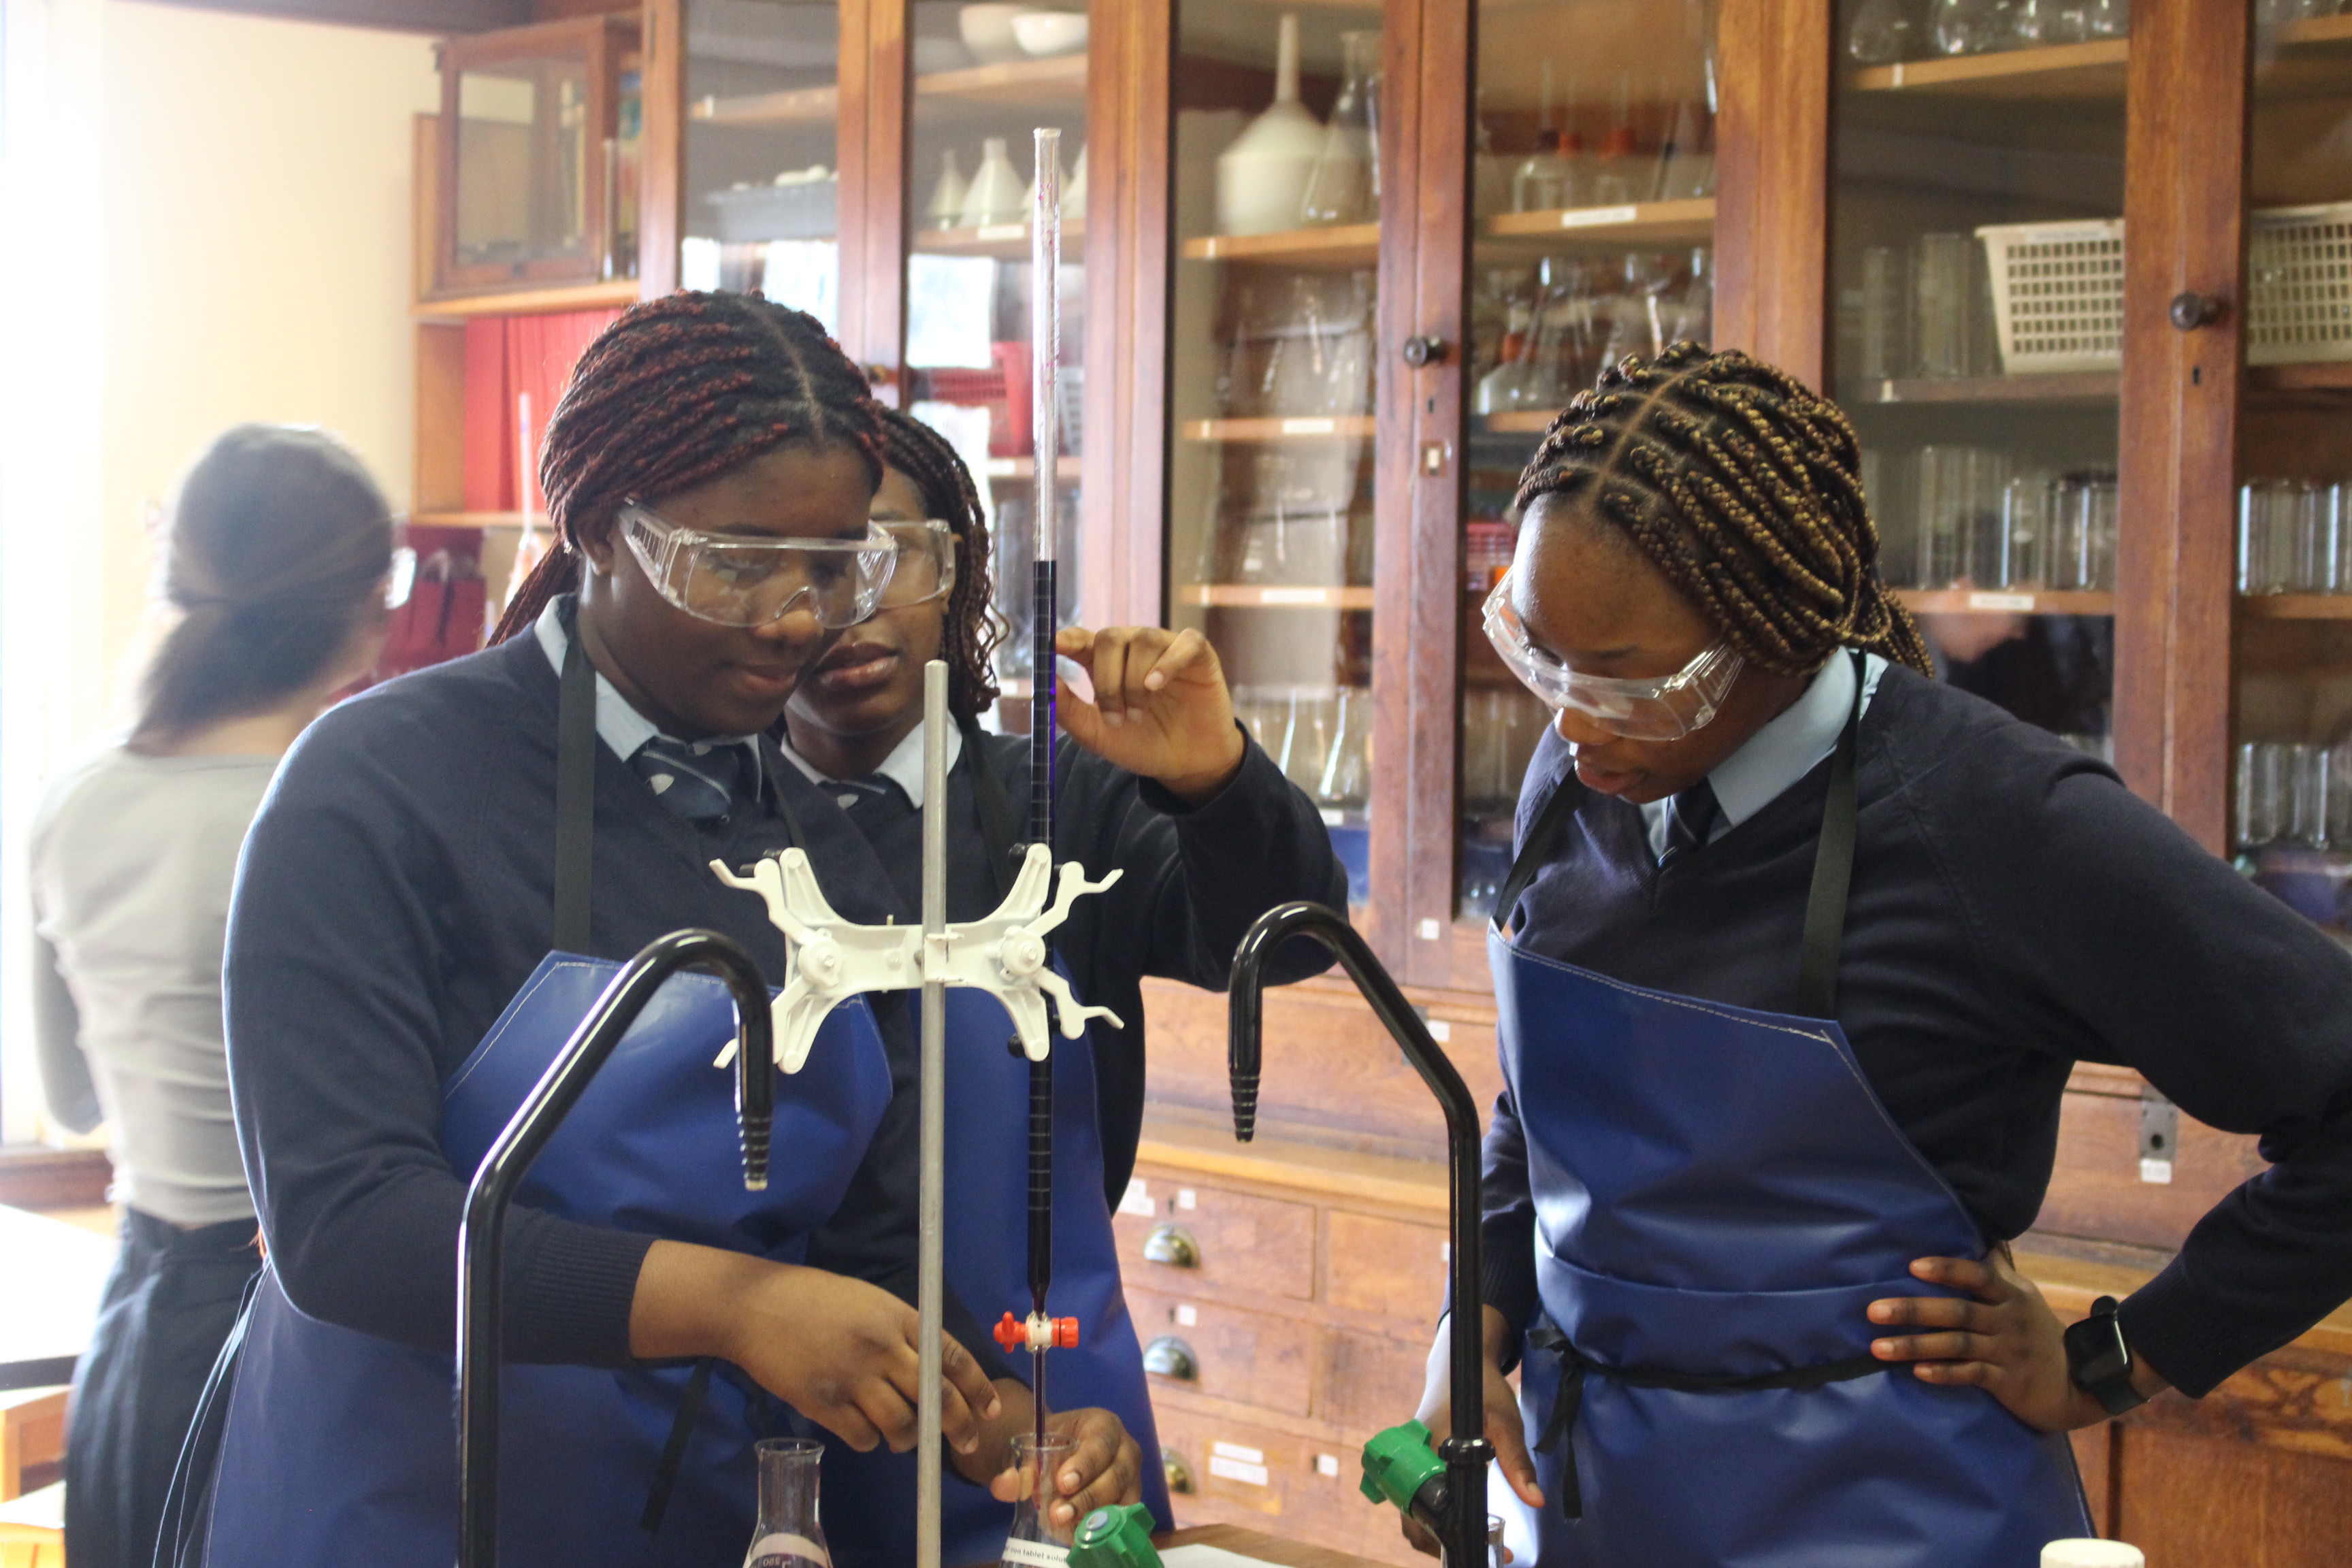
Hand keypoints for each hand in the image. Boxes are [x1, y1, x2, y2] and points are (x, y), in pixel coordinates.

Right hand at [629, 1242, 1001, 1453]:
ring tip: (900, 1436)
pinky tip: (860, 1430)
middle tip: (965, 1445)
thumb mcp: (868, 1301)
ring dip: (907, 1439)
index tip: (991, 1410)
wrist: (755, 1307)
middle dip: (958, 1426)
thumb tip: (932, 1370)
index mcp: (899, 1317)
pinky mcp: (825, 1403)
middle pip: (936, 1398)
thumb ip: (901, 1332)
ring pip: (902, 1426)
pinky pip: (863, 1438)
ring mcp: (854, 1377)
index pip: (952, 1357)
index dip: (977, 1388)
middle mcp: (883, 1348)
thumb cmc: (812, 1299)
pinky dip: (868, 1441)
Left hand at [976, 1401, 1144, 1528]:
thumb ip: (1018, 1467)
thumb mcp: (1031, 1448)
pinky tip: (1079, 1533)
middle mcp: (1125, 1449)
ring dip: (1095, 1516)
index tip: (1063, 1483)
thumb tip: (1003, 1484)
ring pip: (1124, 1498)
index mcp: (1103, 1425)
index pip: (1100, 1443)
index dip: (1085, 1464)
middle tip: (1058, 1514)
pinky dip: (1104, 1526)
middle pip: (1116, 1474)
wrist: (1057, 1452)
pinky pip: (1124, 1516)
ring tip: (1065, 1527)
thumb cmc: (1049, 1445)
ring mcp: (1132, 1476)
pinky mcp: (1131, 1499)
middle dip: (1087, 1497)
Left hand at [1053, 625, 1244, 803]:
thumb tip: (1046, 680)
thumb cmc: (1140, 745)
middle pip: (1110, 638)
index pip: (1081, 638)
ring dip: (1134, 681)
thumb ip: (1068, 709)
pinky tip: (1155, 687)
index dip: (1066, 638)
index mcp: (1104, 662)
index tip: (1053, 646)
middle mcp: (1133, 648)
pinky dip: (1168, 663)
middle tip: (1115, 717)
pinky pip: (1185, 642)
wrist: (1183, 765)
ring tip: (1138, 715)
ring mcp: (1166, 648)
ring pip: (1143, 640)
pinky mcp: (1198, 655)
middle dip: (1107, 679)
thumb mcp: (1096, 734)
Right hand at [1401, 1307, 1538, 1558]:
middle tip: (1479, 1551)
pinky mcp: (1411, 1461)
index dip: (1451, 1533)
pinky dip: (1430, 1516)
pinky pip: (1413, 1497)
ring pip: (1409, 1510)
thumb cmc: (1483, 1389)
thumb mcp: (1506, 1422)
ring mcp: (1407, 1460)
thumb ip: (1518, 1462)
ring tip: (1470, 1541)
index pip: (1430, 1507)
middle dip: (1438, 1543)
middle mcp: (1411, 1458)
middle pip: (1411, 1518)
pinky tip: (1459, 1520)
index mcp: (1431, 1450)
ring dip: (1434, 1531)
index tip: (1484, 1546)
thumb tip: (1537, 1501)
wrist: (1459, 1362)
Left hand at [1866, 1245, 2168, 1431]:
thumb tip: (1981, 1236)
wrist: (2079, 1383)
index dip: (1946, 1269)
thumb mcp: (2024, 1297)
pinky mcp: (2010, 1383)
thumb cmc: (2038, 1333)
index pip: (1977, 1275)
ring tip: (1878, 1348)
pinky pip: (1972, 1376)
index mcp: (2010, 1295)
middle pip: (1957, 1311)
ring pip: (1956, 1345)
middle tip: (1873, 1311)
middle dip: (1912, 1310)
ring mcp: (2009, 1352)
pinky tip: (1917, 1372)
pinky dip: (1944, 1373)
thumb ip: (1997, 1271)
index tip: (1912, 1266)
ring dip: (1915, 1346)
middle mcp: (2009, 1320)